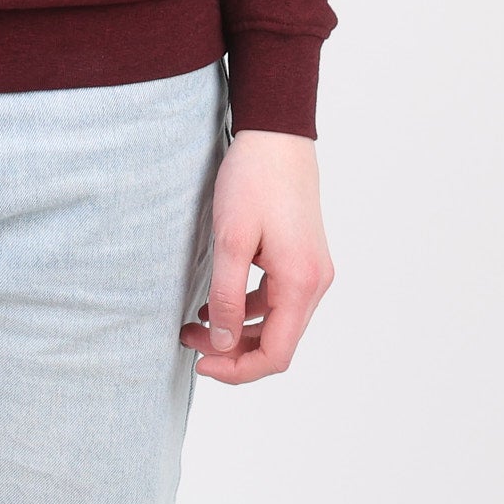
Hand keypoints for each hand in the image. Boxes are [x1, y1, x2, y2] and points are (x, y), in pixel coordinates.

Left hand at [179, 128, 333, 383]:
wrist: (275, 134)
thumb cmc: (254, 179)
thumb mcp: (231, 239)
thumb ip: (226, 295)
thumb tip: (221, 344)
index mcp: (302, 283)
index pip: (277, 354)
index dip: (238, 369)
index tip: (201, 363)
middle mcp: (315, 283)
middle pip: (278, 342)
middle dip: (232, 350)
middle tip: (189, 341)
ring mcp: (311, 270)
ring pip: (277, 322)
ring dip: (237, 329)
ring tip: (195, 323)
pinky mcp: (302, 257)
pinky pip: (276, 298)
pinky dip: (247, 307)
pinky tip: (216, 299)